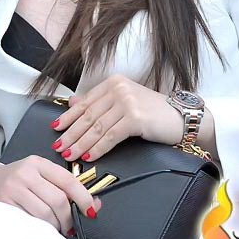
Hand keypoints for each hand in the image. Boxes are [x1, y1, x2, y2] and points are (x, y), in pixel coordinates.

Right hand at [0, 158, 99, 232]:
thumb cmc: (15, 182)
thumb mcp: (38, 176)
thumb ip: (64, 187)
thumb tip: (94, 204)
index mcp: (37, 163)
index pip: (67, 179)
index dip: (83, 197)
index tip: (90, 210)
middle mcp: (25, 173)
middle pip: (58, 200)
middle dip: (68, 218)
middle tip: (68, 225)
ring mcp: (13, 188)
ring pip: (45, 214)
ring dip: (54, 226)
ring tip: (53, 226)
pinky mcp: (4, 204)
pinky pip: (30, 221)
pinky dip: (39, 228)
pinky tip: (38, 227)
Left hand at [52, 75, 183, 161]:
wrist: (182, 117)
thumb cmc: (154, 112)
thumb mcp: (124, 101)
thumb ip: (100, 101)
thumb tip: (72, 102)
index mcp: (113, 83)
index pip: (85, 102)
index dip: (68, 116)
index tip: (56, 128)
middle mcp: (118, 89)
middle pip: (88, 115)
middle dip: (71, 133)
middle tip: (59, 146)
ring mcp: (127, 102)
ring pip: (97, 127)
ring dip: (81, 143)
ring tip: (70, 154)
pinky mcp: (135, 118)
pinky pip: (111, 136)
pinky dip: (98, 148)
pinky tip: (89, 156)